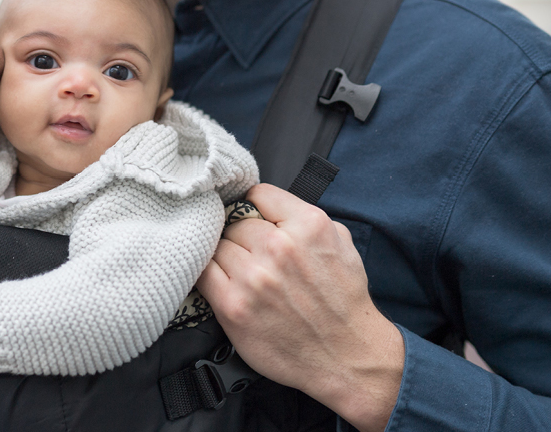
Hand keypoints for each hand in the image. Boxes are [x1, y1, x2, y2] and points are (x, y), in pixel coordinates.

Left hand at [197, 184, 403, 431]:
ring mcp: (253, 277)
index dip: (253, 207)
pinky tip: (222, 281)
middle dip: (240, 235)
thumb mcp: (340, 242)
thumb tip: (266, 206)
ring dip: (226, 257)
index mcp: (308, 225)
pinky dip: (208, 274)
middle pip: (234, 222)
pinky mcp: (233, 306)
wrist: (347, 356)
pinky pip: (203, 273)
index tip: (252, 218)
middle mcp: (278, 247)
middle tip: (251, 253)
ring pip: (216, 245)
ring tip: (241, 272)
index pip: (257, 193)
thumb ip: (303, 217)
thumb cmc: (344, 300)